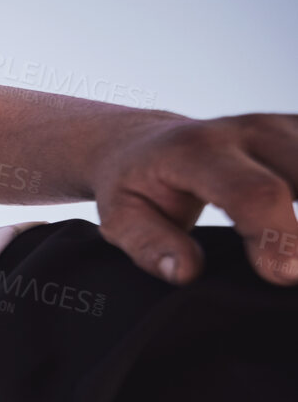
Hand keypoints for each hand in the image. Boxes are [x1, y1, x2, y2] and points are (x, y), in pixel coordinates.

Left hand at [93, 114, 297, 285]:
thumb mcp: (120, 217)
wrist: (139, 143)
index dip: (279, 234)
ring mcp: (280, 127)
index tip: (286, 274)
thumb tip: (186, 272)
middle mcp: (246, 131)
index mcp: (197, 151)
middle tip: (297, 270)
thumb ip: (150, 245)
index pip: (255, 192)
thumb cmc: (132, 185)